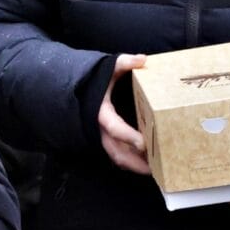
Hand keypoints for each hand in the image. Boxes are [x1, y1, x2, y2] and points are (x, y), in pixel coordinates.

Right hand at [97, 53, 151, 176]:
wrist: (73, 89)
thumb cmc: (92, 80)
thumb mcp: (106, 69)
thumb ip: (123, 63)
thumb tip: (143, 59)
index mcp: (101, 112)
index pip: (114, 128)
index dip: (128, 136)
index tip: (144, 144)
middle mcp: (99, 128)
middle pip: (116, 151)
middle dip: (135, 162)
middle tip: (156, 168)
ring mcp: (101, 136)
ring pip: (116, 156)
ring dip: (134, 165)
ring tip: (154, 170)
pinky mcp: (105, 138)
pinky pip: (116, 153)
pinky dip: (130, 160)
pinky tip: (145, 162)